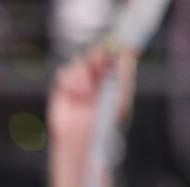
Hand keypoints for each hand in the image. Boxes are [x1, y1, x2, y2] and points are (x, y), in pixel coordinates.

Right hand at [47, 45, 135, 186]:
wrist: (83, 138)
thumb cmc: (104, 123)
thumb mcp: (120, 96)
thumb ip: (124, 73)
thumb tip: (127, 50)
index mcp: (111, 80)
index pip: (111, 56)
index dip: (112, 49)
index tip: (115, 45)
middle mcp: (94, 79)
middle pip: (94, 54)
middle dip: (96, 56)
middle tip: (99, 61)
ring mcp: (78, 83)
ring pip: (78, 63)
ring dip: (83, 74)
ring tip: (87, 92)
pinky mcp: (62, 88)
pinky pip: (64, 73)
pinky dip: (70, 81)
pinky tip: (76, 95)